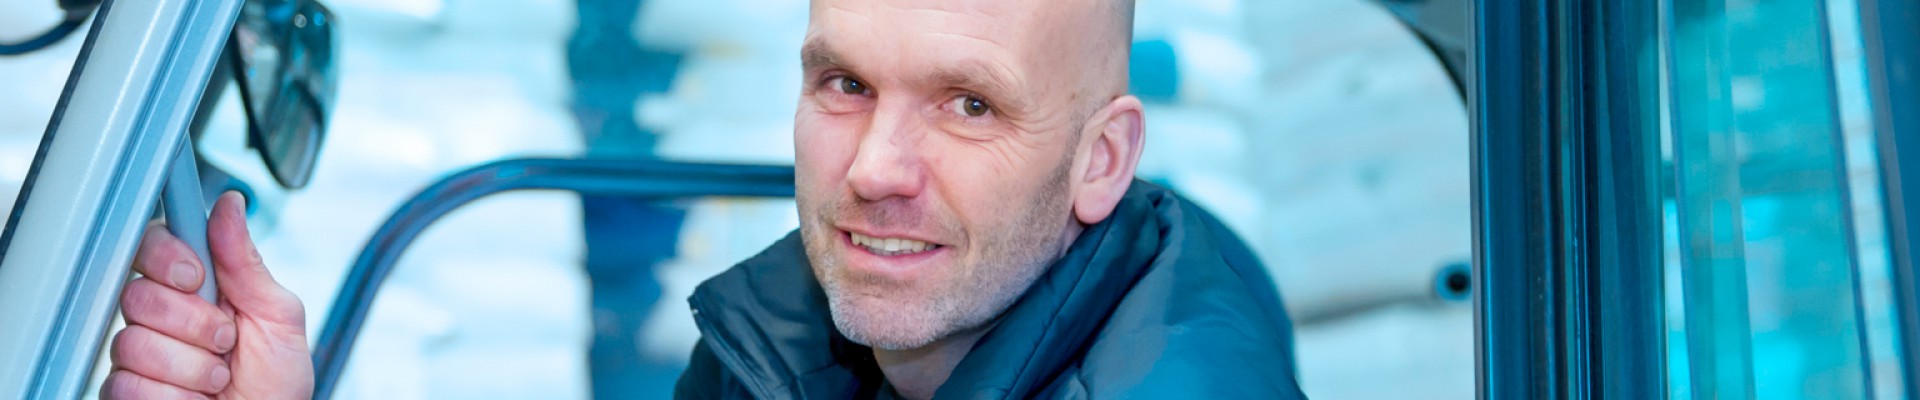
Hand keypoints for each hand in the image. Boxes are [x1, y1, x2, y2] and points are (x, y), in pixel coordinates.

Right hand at [104, 191, 313, 399]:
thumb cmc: (277, 382)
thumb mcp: (277, 317)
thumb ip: (246, 263)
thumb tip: (231, 205)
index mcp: (196, 289)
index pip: (152, 246)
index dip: (167, 256)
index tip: (196, 277)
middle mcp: (160, 318)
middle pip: (138, 295)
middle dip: (193, 323)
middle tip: (226, 342)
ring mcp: (139, 356)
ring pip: (133, 343)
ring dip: (191, 367)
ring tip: (218, 379)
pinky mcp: (124, 393)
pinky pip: (127, 384)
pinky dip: (174, 397)